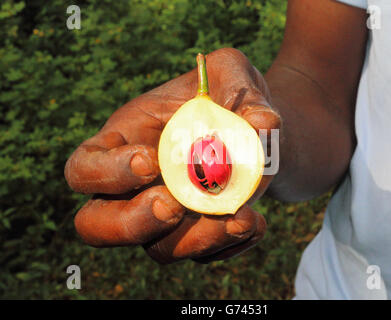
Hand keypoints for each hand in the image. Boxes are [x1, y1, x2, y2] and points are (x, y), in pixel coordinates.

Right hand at [64, 48, 280, 263]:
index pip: (84, 169)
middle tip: (173, 205)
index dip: (106, 172)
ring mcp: (165, 216)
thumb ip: (240, 89)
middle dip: (132, 222)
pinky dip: (229, 245)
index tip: (150, 160)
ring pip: (158, 249)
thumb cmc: (227, 96)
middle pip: (97, 226)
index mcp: (123, 143)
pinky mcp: (197, 233)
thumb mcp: (233, 75)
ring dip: (195, 239)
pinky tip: (255, 222)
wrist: (253, 129)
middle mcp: (134, 188)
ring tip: (240, 217)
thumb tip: (260, 124)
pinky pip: (203, 256)